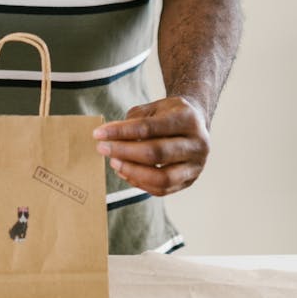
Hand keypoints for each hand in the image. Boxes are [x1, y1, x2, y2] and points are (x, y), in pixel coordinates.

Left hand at [93, 96, 208, 195]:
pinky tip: (125, 172)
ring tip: (114, 163)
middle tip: (102, 149)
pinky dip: (140, 183)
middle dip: (124, 152)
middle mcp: (197, 143)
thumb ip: (134, 121)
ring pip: (162, 178)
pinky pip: (162, 189)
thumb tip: (109, 137)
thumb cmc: (169, 114)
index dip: (121, 132)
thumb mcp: (154, 107)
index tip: (99, 133)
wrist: (195, 124)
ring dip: (132, 172)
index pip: (149, 127)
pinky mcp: (189, 181)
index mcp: (188, 119)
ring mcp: (196, 165)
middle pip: (156, 153)